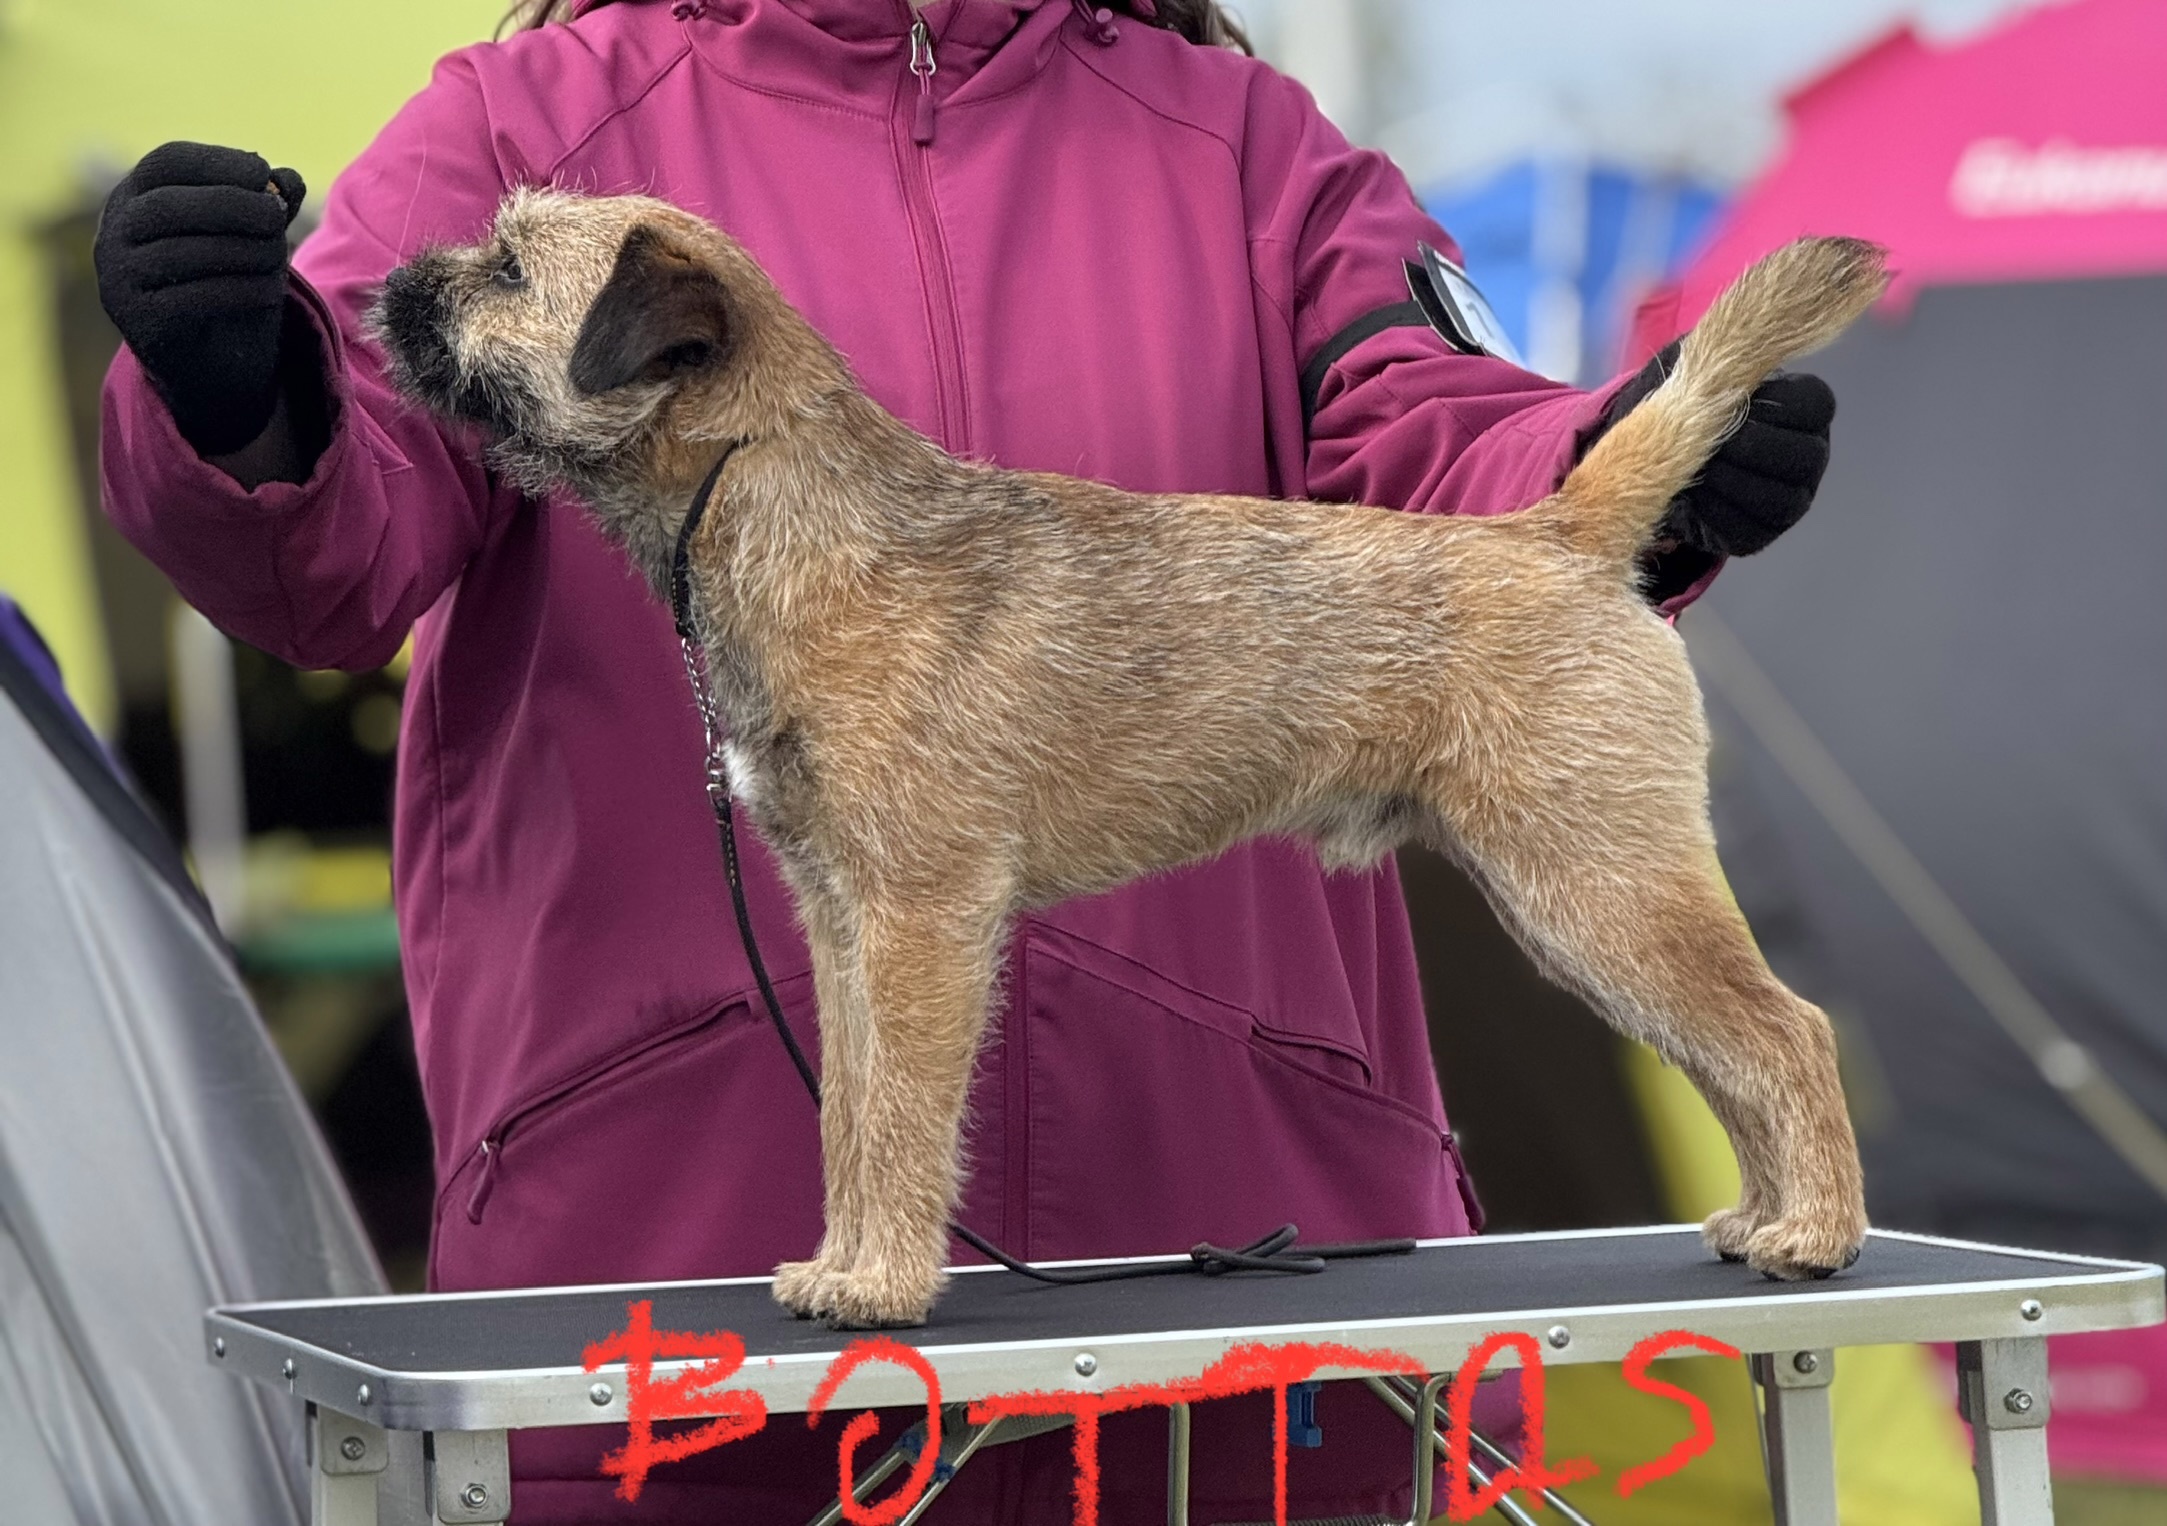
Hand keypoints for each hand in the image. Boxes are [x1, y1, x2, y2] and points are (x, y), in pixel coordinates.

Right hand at [95, 142, 307, 455]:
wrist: (211, 357)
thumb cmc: (227, 279)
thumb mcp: (251, 236)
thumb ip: (267, 204)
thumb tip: (289, 179)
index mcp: (135, 196)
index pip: (166, 162)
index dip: (216, 162)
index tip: (263, 172)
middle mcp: (115, 232)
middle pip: (168, 206)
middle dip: (231, 205)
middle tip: (276, 215)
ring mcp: (119, 277)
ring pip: (181, 253)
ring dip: (242, 250)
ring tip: (279, 255)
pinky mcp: (139, 319)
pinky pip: (192, 299)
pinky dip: (239, 290)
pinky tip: (269, 290)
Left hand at [1605, 341, 1836, 557]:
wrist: (1662, 455)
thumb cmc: (1693, 401)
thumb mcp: (1708, 367)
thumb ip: (1727, 352)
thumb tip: (1735, 328)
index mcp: (1808, 409)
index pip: (1815, 405)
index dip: (1769, 407)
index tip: (1728, 402)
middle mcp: (1812, 456)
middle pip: (1799, 457)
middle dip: (1745, 448)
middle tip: (1702, 440)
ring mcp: (1791, 500)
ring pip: (1774, 498)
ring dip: (1725, 481)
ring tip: (1690, 465)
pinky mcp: (1759, 533)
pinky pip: (1743, 530)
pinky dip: (1709, 513)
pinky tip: (1687, 493)